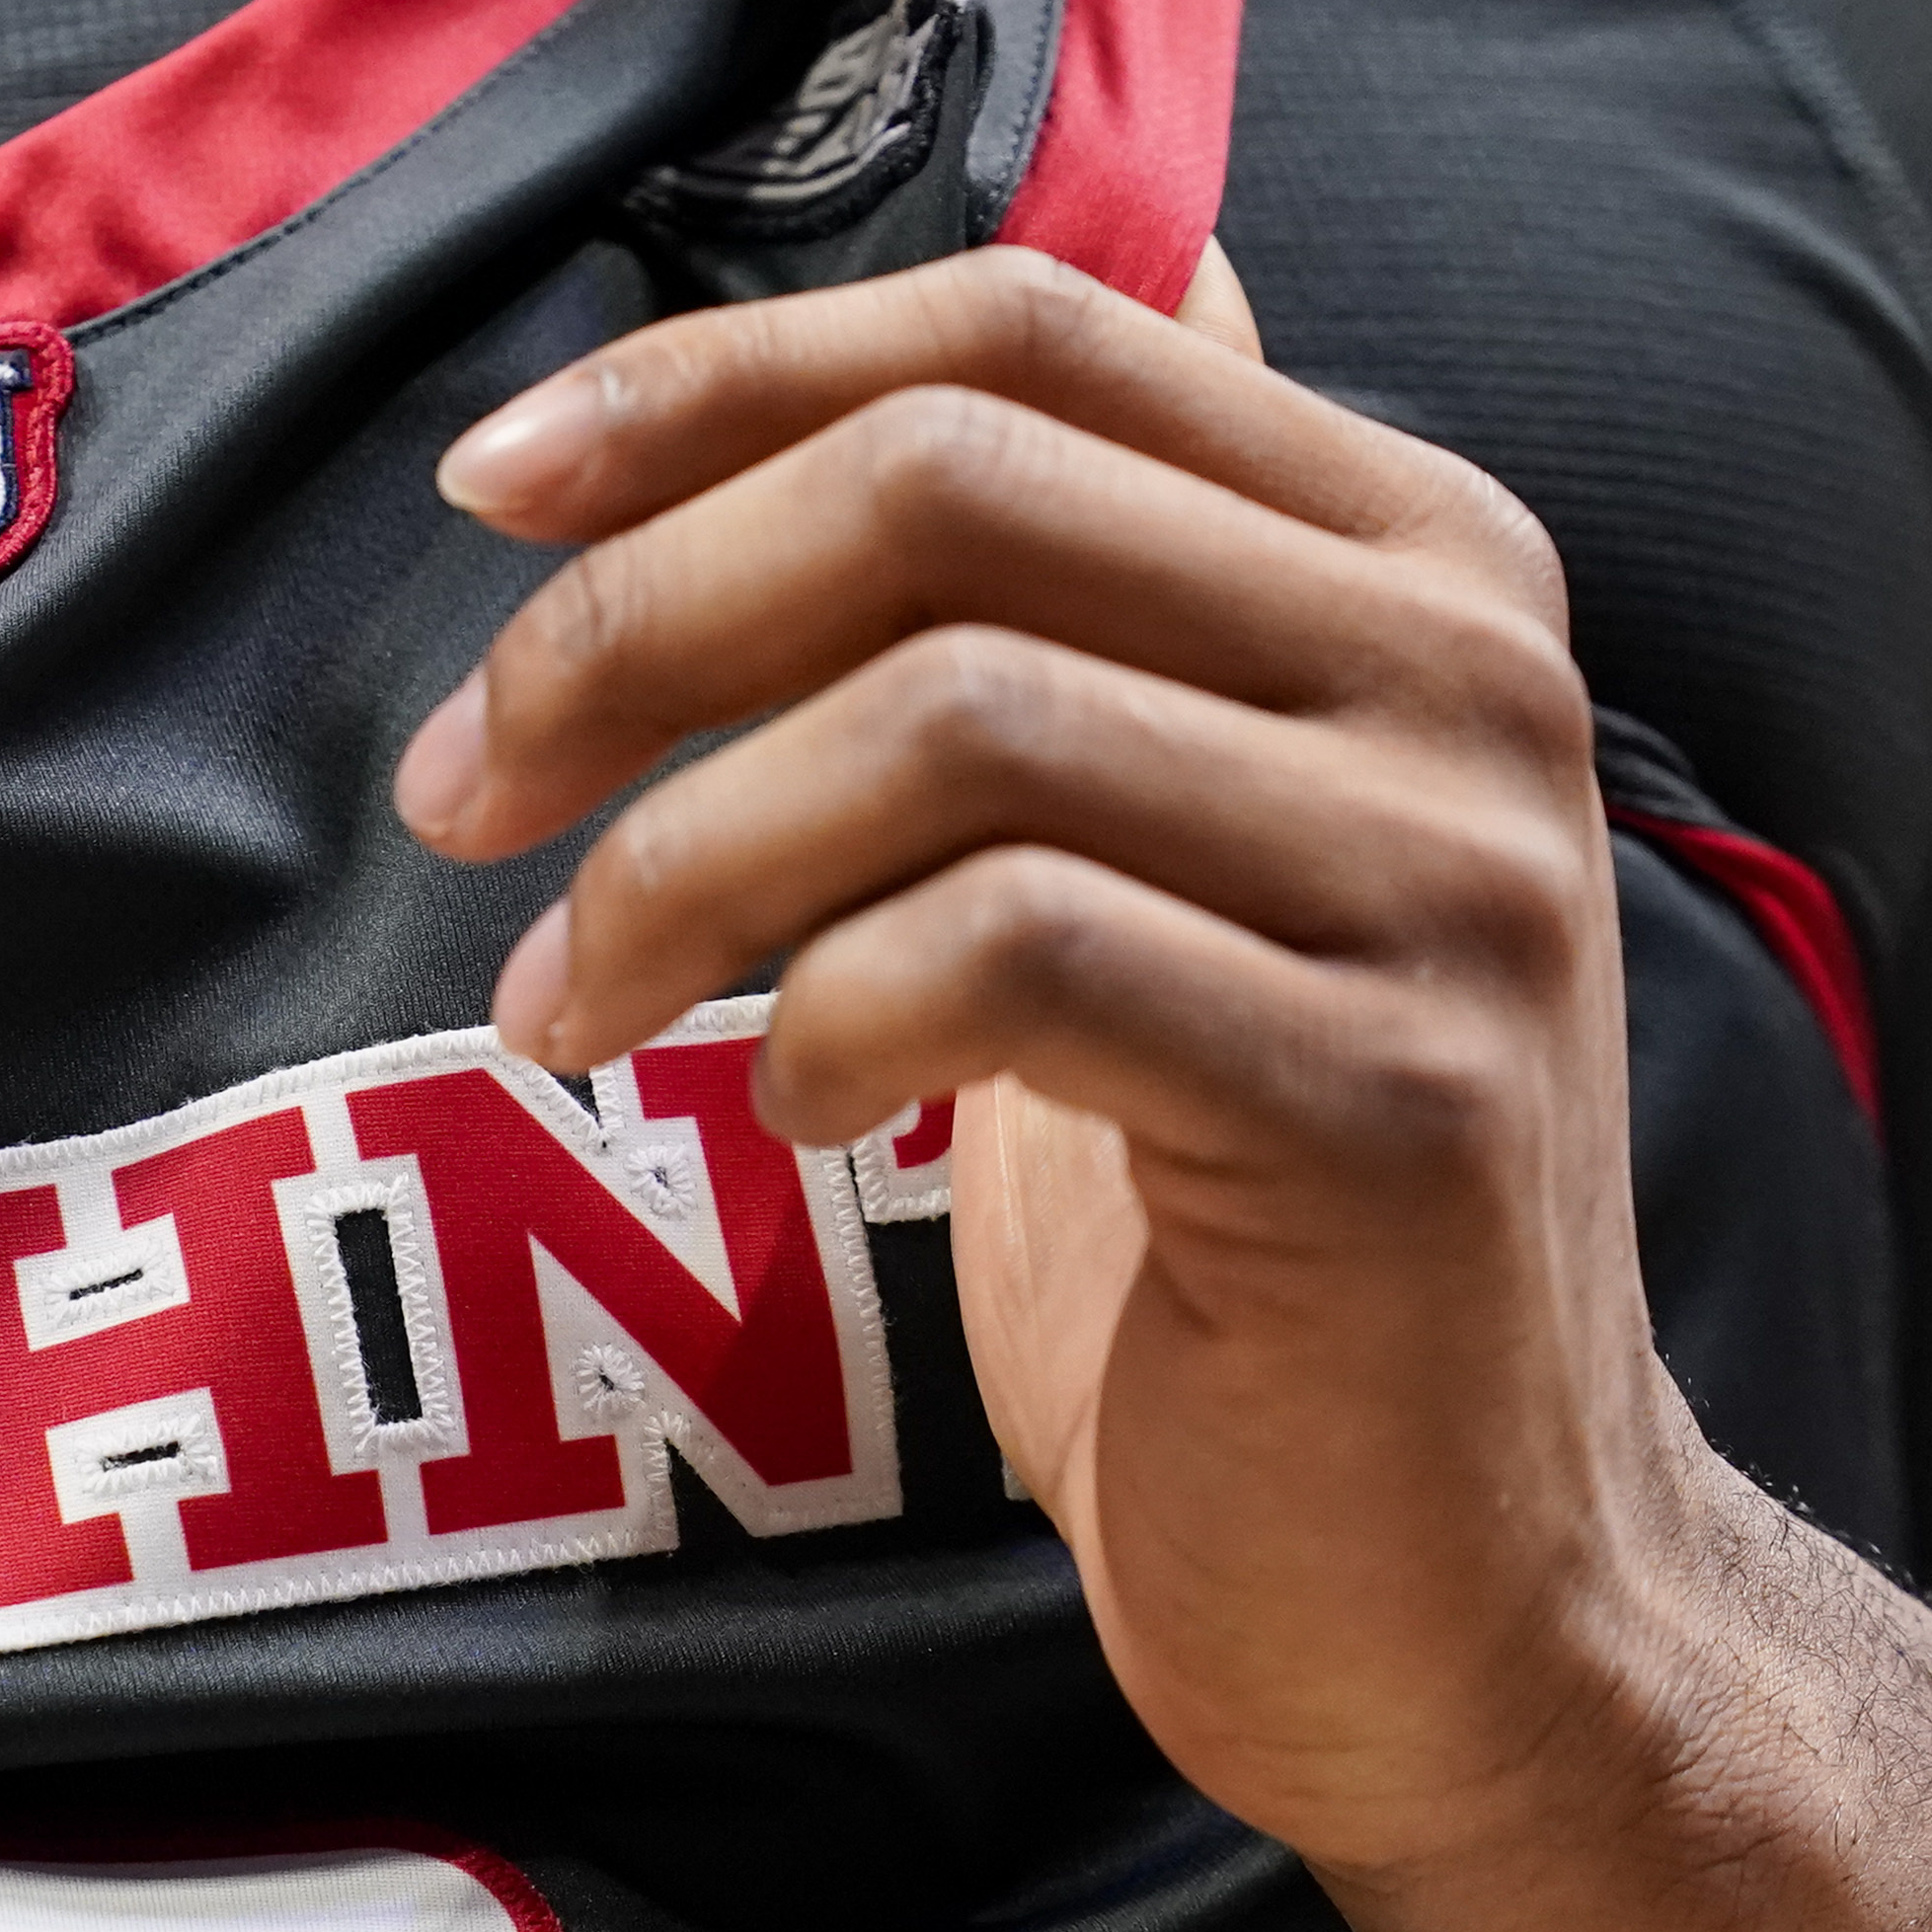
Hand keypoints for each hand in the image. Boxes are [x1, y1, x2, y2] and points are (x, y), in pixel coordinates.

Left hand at [392, 244, 1731, 1888]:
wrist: (1466, 1600)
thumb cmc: (1245, 1232)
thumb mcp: (1164, 862)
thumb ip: (1097, 609)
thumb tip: (947, 346)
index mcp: (1411, 559)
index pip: (1018, 332)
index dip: (717, 377)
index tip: (486, 492)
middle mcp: (1468, 674)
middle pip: (950, 489)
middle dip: (633, 622)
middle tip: (463, 793)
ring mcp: (1452, 886)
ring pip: (953, 715)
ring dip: (681, 857)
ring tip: (564, 1009)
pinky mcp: (1389, 1102)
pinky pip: (1012, 952)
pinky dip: (826, 1016)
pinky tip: (789, 1113)